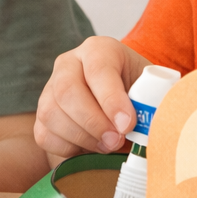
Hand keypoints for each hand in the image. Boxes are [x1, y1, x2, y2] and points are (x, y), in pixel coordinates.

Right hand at [34, 36, 152, 157]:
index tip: (127, 125)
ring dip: (82, 138)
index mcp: (100, 49)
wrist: (124, 102)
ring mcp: (50, 87)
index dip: (111, 99)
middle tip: (116, 141)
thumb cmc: (141, 95)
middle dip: (93, 122)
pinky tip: (90, 147)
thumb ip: (154, 103)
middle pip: (67, 91)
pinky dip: (67, 148)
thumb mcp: (153, 90)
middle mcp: (69, 63)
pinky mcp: (42, 114)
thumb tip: (152, 126)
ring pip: (51, 114)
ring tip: (108, 146)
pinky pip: (45, 134)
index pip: (99, 69)